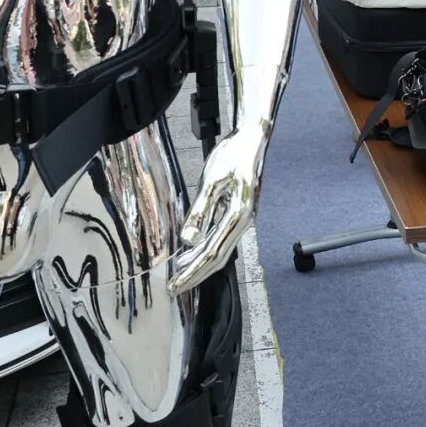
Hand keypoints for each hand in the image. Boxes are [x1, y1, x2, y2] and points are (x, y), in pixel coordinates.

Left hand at [168, 127, 264, 297]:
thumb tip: (188, 240)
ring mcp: (242, 218)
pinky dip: (206, 247)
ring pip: (220, 248)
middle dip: (195, 274)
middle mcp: (243, 222)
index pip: (212, 253)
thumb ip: (201, 211)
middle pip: (218, 257)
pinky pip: (221, 236)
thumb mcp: (211, 181)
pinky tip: (192, 249)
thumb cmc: (232, 155)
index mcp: (238, 216)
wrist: (251, 139)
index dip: (193, 272)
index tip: (176, 285)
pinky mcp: (237, 212)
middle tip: (174, 287)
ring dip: (200, 262)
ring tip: (179, 273)